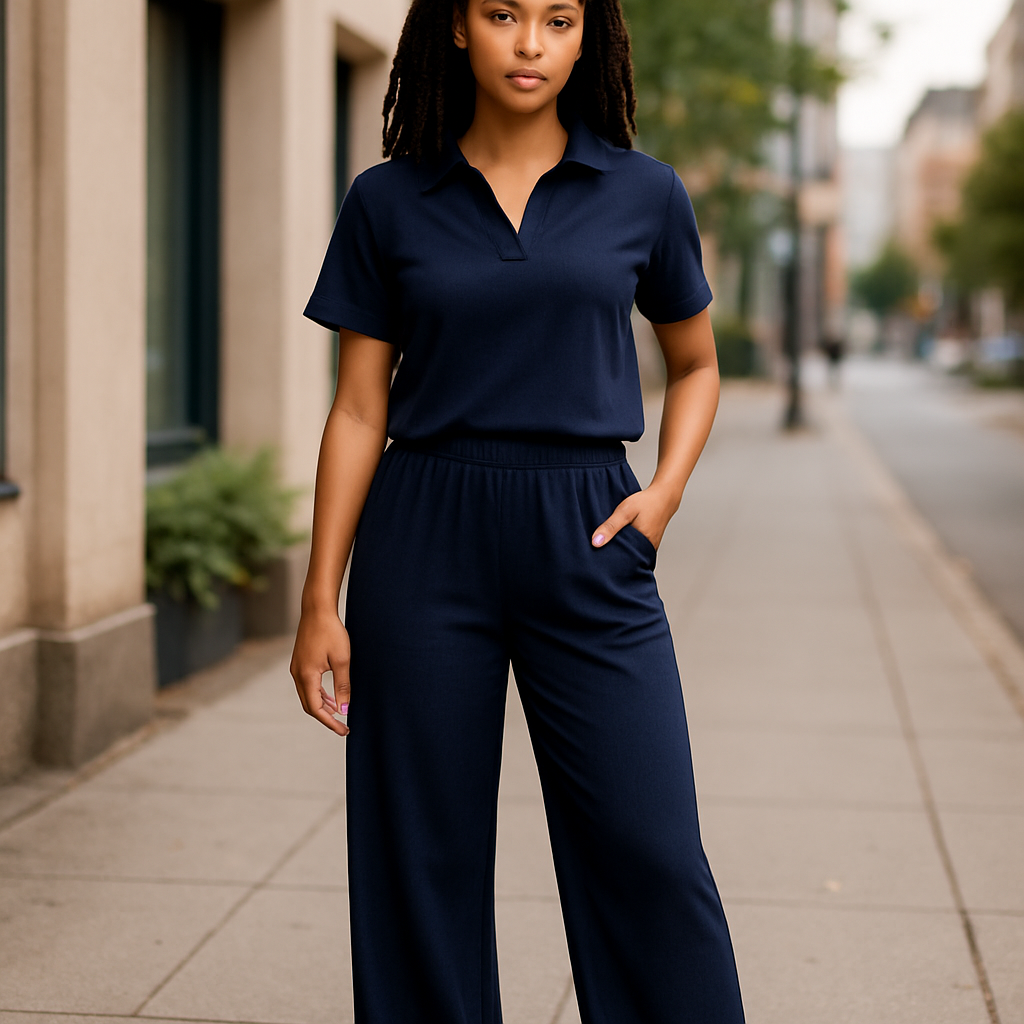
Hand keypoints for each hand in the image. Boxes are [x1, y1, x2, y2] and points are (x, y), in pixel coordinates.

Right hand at [290, 609, 351, 735]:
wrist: (317, 610)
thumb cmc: (331, 632)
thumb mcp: (341, 660)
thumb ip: (342, 686)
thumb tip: (344, 710)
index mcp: (306, 676)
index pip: (316, 709)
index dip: (330, 722)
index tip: (345, 730)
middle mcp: (297, 674)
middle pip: (309, 705)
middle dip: (326, 717)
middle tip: (343, 726)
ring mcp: (296, 668)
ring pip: (308, 695)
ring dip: (322, 706)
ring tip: (339, 712)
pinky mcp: (299, 663)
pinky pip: (307, 685)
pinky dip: (319, 694)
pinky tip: (331, 696)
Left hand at [590, 483, 676, 550]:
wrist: (664, 496)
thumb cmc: (646, 502)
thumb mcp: (625, 512)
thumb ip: (610, 527)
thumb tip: (595, 542)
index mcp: (641, 545)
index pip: (621, 560)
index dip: (609, 558)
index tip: (597, 555)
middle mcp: (647, 549)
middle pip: (626, 558)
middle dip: (614, 555)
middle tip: (602, 550)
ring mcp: (650, 547)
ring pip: (631, 553)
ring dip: (622, 549)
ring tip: (611, 543)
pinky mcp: (650, 543)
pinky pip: (636, 548)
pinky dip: (629, 544)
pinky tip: (622, 538)